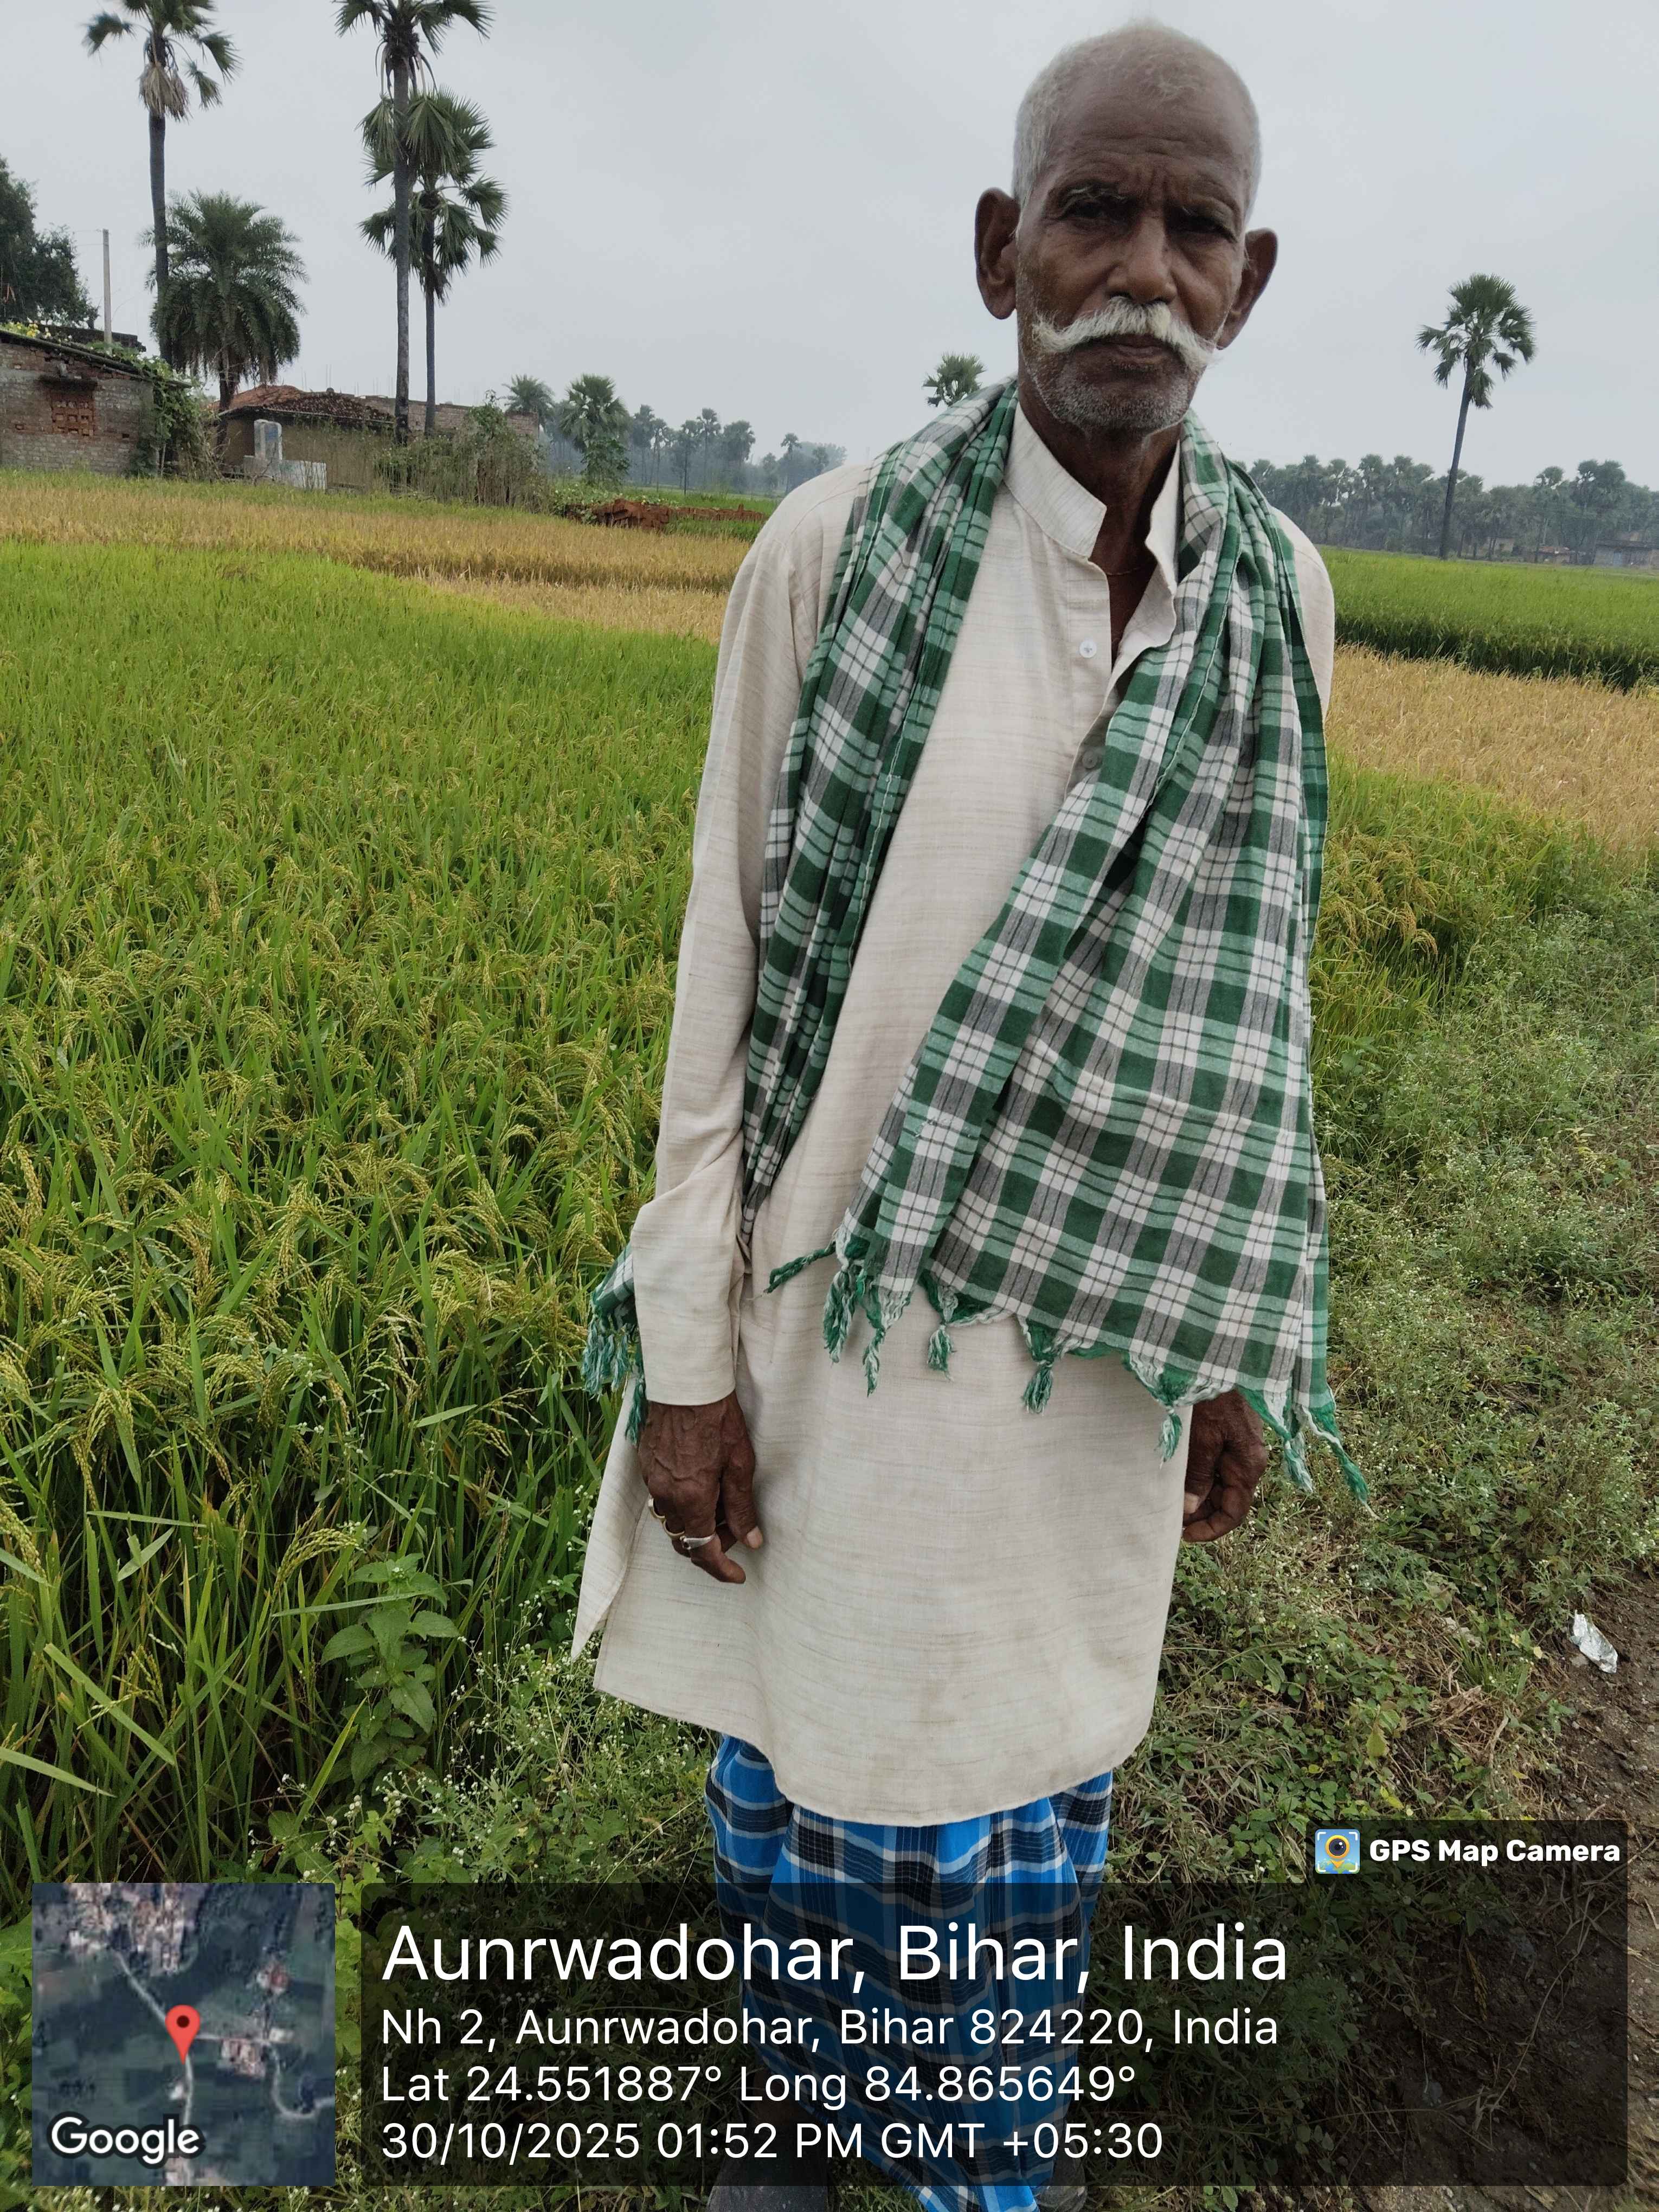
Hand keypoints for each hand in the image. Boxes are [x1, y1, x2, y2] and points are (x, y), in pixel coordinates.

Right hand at [636, 1393, 762, 1584]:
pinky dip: (683, 1503)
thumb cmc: (719, 1418)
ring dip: (695, 1524)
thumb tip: (751, 1540)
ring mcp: (652, 1480)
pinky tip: (703, 1484)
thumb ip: (742, 1507)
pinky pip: (662, 1498)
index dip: (721, 1569)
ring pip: (672, 1520)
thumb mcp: (740, 1464)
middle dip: (711, 1544)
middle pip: (684, 1539)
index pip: (702, 1552)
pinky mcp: (646, 1464)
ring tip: (722, 1504)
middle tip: (737, 1529)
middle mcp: (665, 1495)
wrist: (686, 1382)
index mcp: (690, 1499)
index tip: (738, 1575)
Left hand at [1180, 1389, 1267, 1542]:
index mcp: (1248, 1465)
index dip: (1211, 1529)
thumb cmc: (1213, 1396)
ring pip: (1219, 1486)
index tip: (1184, 1535)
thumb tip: (1189, 1508)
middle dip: (1199, 1514)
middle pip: (1226, 1501)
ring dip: (1196, 1496)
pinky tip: (1176, 1480)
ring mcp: (1238, 1449)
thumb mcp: (1203, 1438)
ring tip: (1168, 1501)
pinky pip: (1215, 1467)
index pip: (1234, 1512)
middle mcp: (1247, 1460)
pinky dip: (1197, 1478)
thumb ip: (1199, 1475)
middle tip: (1168, 1518)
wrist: (1221, 1359)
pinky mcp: (1228, 1438)